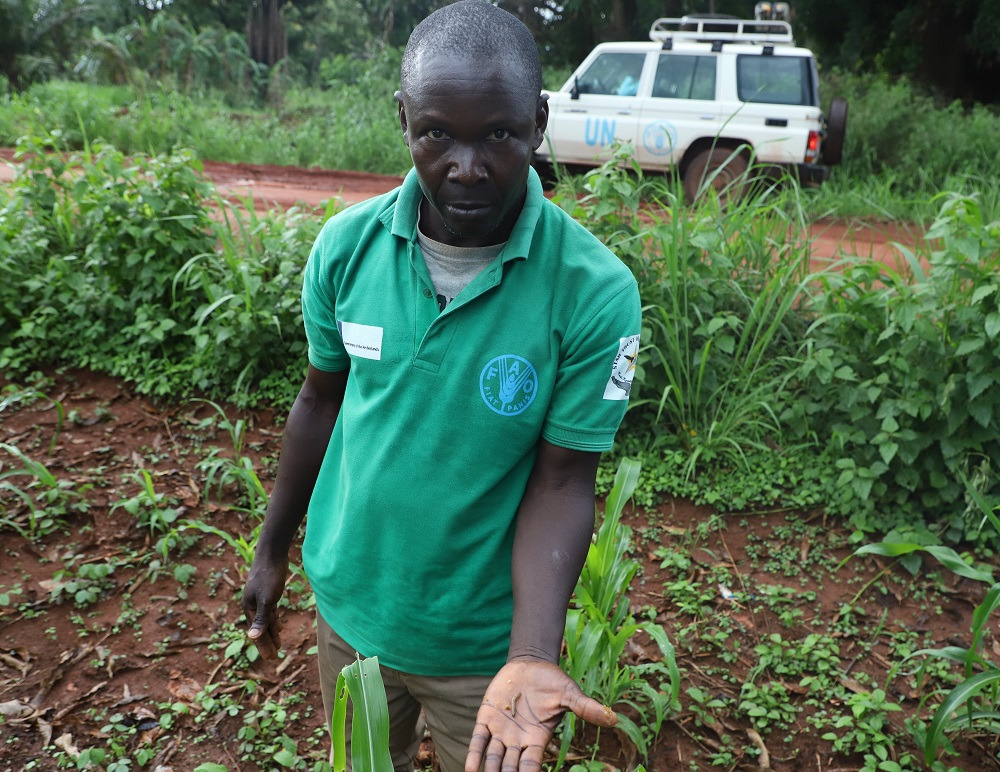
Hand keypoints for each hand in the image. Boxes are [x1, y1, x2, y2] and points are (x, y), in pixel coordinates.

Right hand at [240, 554, 288, 659]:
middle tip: (274, 658)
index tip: (271, 658)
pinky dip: (274, 621)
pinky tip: (278, 627)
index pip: (256, 632)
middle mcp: (252, 605)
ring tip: (278, 646)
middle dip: (267, 643)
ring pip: (266, 620)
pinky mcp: (268, 593)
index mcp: (249, 608)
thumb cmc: (269, 576)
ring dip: (272, 633)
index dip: (263, 646)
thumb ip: (261, 618)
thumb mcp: (267, 599)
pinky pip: (270, 612)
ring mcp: (260, 598)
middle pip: (260, 628)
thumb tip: (252, 637)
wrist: (272, 553)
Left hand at [465, 659, 616, 771]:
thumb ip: (586, 708)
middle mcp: (517, 740)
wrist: (531, 664)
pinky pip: (479, 740)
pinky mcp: (487, 717)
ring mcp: (501, 730)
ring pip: (493, 758)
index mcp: (537, 739)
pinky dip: (474, 754)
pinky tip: (470, 769)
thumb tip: (613, 718)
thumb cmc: (552, 682)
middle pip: (510, 768)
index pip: (531, 765)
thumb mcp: (570, 695)